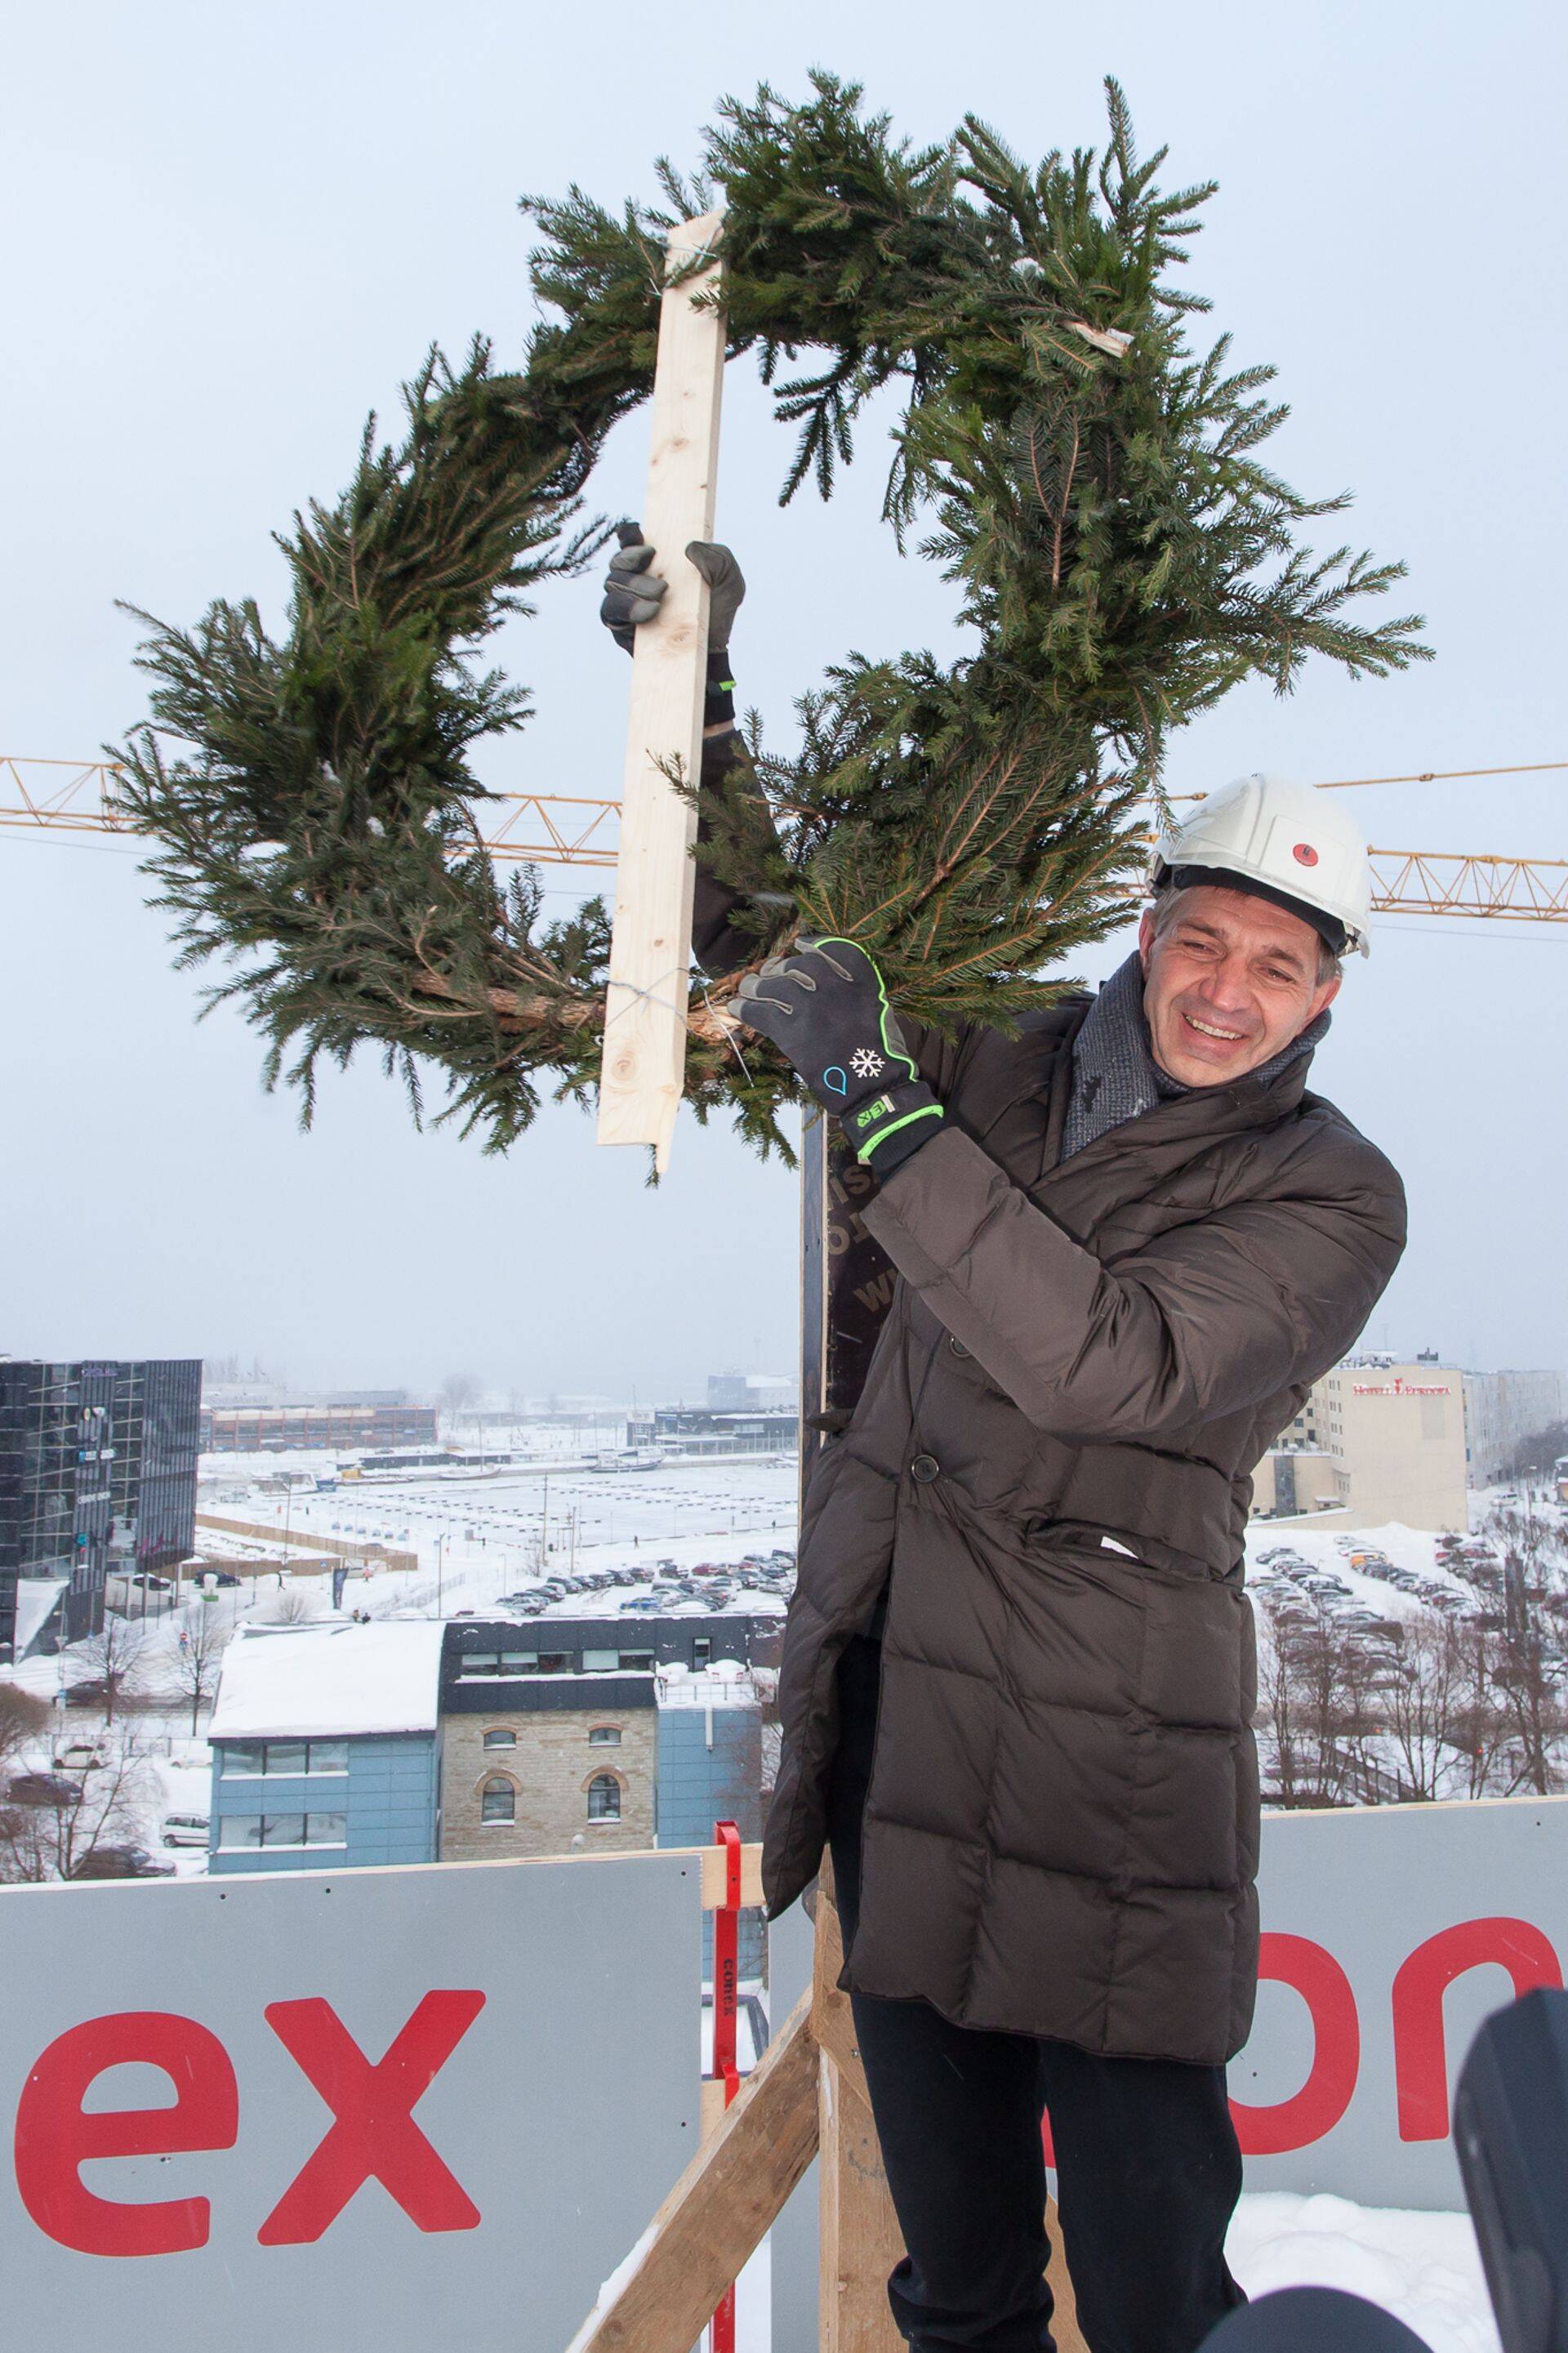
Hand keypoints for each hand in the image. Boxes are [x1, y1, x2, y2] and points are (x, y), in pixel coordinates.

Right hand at [599, 524, 745, 653]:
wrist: (713, 648)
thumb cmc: (718, 608)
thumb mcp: (729, 579)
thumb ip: (718, 557)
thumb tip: (690, 547)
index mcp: (655, 560)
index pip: (629, 540)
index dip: (629, 535)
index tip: (640, 535)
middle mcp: (635, 579)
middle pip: (616, 563)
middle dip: (631, 563)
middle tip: (660, 579)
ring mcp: (626, 603)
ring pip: (611, 588)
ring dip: (632, 590)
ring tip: (659, 601)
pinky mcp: (622, 629)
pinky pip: (611, 616)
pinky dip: (628, 610)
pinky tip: (650, 613)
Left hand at [734, 937, 943, 1165]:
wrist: (872, 1086)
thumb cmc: (881, 1055)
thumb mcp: (877, 1010)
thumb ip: (855, 993)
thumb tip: (826, 984)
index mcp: (861, 980)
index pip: (835, 948)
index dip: (816, 943)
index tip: (803, 944)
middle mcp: (833, 986)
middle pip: (797, 965)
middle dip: (781, 967)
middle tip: (770, 972)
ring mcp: (810, 1006)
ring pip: (773, 984)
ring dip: (756, 985)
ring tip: (748, 987)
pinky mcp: (791, 1031)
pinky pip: (759, 1011)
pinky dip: (744, 1007)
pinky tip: (735, 1006)